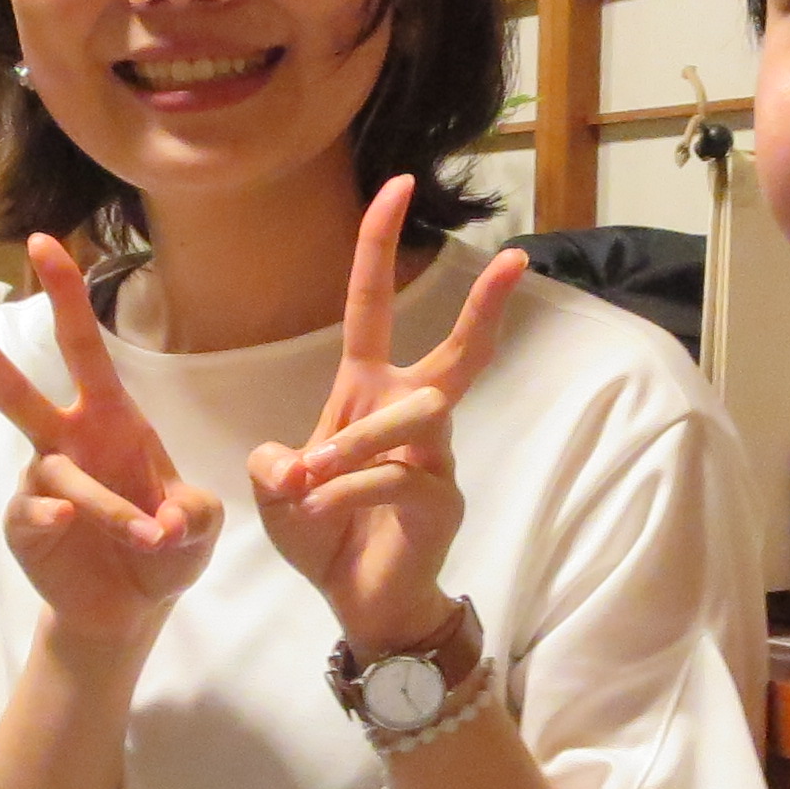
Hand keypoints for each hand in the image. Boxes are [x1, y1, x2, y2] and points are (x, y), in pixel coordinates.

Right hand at [0, 237, 220, 645]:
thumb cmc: (165, 547)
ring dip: (109, 506)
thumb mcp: (199, 525)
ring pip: (58, 475)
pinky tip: (70, 530)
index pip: (84, 347)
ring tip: (151, 537)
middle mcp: (66, 442)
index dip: (65, 295)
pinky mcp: (25, 530)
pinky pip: (33, 515)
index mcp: (109, 419)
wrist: (134, 609)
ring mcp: (40, 487)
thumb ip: (194, 513)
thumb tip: (166, 518)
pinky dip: (58, 521)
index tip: (42, 242)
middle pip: (16, 392)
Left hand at [247, 176, 526, 652]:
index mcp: (365, 391)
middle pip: (456, 352)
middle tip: (516, 259)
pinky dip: (345, 494)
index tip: (399, 184)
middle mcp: (409, 414)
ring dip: (354, 444)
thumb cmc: (325, 535)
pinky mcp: (439, 501)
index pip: (370, 305)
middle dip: (485, 306)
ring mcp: (433, 458)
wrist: (359, 603)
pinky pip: (395, 478)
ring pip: (415, 417)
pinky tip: (316, 517)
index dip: (380, 245)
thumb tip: (288, 461)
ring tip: (309, 482)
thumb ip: (273, 464)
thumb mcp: (277, 491)